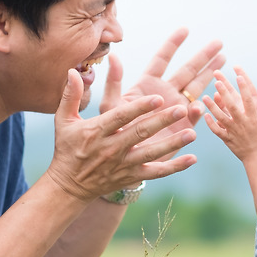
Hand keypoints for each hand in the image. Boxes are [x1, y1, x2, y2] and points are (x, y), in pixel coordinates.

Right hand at [43, 69, 197, 201]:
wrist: (69, 185)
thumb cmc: (68, 147)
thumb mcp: (64, 120)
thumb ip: (70, 95)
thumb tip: (73, 71)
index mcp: (97, 131)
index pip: (121, 117)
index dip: (139, 108)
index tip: (156, 98)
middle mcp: (112, 148)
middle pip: (140, 133)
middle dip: (161, 122)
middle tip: (181, 109)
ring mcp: (124, 164)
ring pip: (152, 153)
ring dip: (172, 144)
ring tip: (191, 134)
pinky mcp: (132, 176)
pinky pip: (157, 172)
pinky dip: (175, 167)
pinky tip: (192, 158)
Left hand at [101, 28, 225, 131]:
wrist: (122, 159)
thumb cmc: (112, 132)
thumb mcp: (110, 107)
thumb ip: (114, 83)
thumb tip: (114, 57)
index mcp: (147, 85)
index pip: (162, 60)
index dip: (173, 44)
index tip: (185, 29)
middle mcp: (165, 94)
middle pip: (187, 71)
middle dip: (202, 57)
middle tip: (218, 43)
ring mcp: (176, 110)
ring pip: (197, 88)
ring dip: (210, 75)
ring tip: (224, 61)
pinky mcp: (183, 127)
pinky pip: (196, 115)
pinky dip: (200, 108)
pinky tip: (202, 103)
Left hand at [203, 68, 256, 165]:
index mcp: (254, 119)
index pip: (248, 100)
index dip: (243, 87)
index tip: (239, 76)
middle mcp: (242, 124)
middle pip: (231, 106)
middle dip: (224, 93)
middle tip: (217, 81)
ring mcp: (233, 132)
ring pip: (221, 117)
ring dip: (212, 106)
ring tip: (205, 96)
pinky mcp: (227, 140)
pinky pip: (217, 131)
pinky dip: (210, 123)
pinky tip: (205, 115)